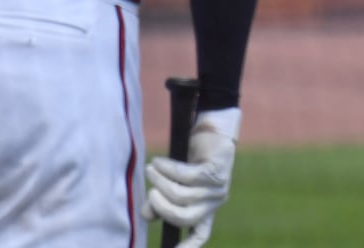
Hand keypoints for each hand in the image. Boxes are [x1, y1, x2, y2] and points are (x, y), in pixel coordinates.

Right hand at [143, 107, 240, 247]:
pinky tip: (159, 162)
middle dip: (163, 208)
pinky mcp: (214, 170)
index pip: (201, 235)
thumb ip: (161, 201)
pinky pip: (185, 176)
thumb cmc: (191, 157)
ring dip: (161, 182)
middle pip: (185, 218)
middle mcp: (214, 202)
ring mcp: (217, 187)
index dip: (187, 247)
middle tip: (150, 193)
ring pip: (182, 195)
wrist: (213, 128)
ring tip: (151, 169)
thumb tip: (146, 216)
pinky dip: (167, 169)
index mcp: (207, 210)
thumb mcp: (174, 183)